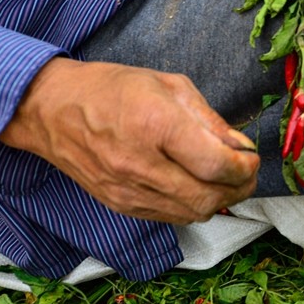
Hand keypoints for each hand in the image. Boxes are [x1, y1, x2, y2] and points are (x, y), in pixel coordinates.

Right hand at [0, 58, 258, 223]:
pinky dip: (193, 207)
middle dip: (240, 188)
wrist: (51, 111)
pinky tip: (198, 187)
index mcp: (156, 126)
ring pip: (192, 213)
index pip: (216, 165)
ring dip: (219, 201)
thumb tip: (241, 148)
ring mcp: (128, 191)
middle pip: (208, 197)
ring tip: (227, 181)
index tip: (252, 158)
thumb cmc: (113, 89)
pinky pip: (170, 217)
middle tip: (248, 173)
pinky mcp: (120, 205)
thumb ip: (210, 120)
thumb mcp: (170, 86)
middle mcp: (141, 165)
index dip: (245, 167)